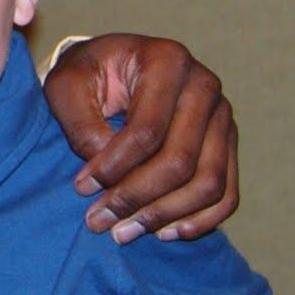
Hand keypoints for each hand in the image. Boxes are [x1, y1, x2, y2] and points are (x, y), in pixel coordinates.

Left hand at [43, 34, 235, 242]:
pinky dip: (200, 220)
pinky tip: (164, 232)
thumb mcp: (67, 85)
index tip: (82, 188)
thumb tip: (106, 172)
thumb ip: (81, 123)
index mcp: (166, 61)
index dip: (114, 167)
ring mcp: (222, 116)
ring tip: (124, 232)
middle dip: (136, 198)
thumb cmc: (86, 74)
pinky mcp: (226, 142)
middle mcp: (204, 86)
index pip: (147, 130)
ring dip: (165, 216)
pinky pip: (227, 192)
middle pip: (181, 161)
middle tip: (99, 222)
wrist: (113, 64)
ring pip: (208, 182)